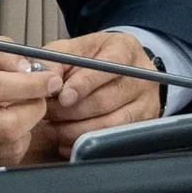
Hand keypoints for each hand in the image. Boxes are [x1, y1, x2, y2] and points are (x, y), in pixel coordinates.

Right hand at [0, 38, 56, 172]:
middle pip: (7, 125)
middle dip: (34, 110)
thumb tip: (26, 65)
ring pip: (7, 148)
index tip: (48, 80)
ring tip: (17, 112)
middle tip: (37, 97)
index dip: (30, 85)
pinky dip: (8, 145)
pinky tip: (1, 129)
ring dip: (24, 129)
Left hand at [38, 31, 162, 156]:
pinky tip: (67, 140)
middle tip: (48, 113)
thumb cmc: (92, 58)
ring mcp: (146, 102)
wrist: (117, 68)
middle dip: (71, 111)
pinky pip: (113, 141)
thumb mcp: (71, 49)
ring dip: (75, 130)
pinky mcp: (143, 124)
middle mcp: (142, 76)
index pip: (107, 67)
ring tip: (53, 128)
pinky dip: (85, 143)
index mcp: (125, 49)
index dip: (84, 84)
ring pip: (109, 124)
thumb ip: (55, 61)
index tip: (63, 97)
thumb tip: (45, 79)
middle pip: (105, 100)